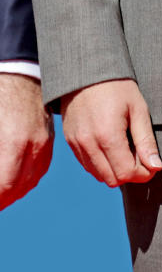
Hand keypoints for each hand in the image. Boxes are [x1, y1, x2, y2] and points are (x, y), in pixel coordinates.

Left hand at [0, 74, 53, 209]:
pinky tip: (16, 181)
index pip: (5, 186)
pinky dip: (28, 179)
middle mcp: (32, 146)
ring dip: (15, 191)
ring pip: (31, 180)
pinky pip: (40, 167)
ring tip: (3, 195)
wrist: (18, 73)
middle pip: (18, 188)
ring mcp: (43, 142)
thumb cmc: (0, 99)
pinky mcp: (47, 138)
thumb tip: (0, 179)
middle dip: (4, 198)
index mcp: (12, 143)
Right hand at [61, 78, 161, 187]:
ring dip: (115, 170)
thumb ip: (146, 141)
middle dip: (130, 174)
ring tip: (127, 149)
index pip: (126, 173)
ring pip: (99, 175)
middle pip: (112, 179)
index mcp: (107, 136)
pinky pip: (87, 165)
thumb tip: (156, 166)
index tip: (152, 164)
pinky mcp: (70, 142)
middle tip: (141, 157)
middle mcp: (88, 144)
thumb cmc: (117, 86)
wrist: (87, 71)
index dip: (143, 173)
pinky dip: (102, 164)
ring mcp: (76, 144)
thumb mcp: (138, 109)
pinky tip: (112, 147)